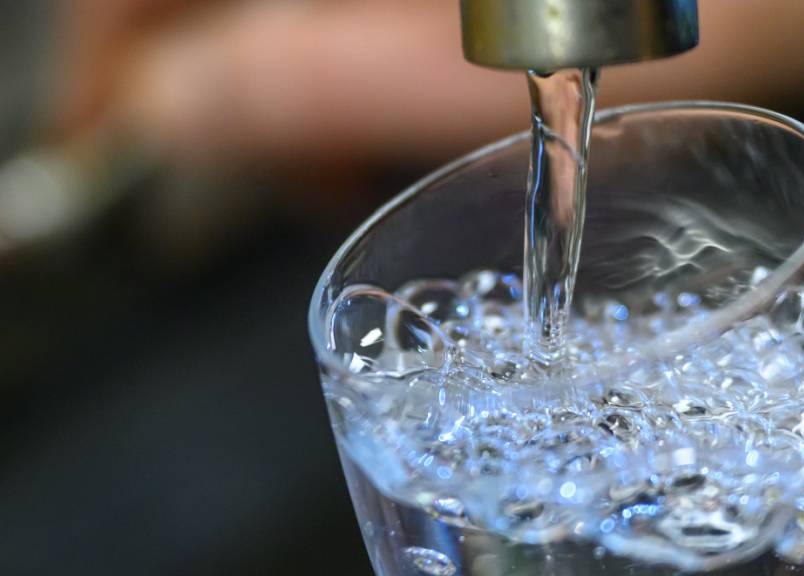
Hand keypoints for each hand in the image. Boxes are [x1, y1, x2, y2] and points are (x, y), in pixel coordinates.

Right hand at [51, 0, 803, 171]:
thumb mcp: (505, 72)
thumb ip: (324, 86)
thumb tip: (176, 112)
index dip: (109, 47)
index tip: (111, 132)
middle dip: (224, 78)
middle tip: (283, 171)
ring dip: (299, 73)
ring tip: (366, 147)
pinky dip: (358, 47)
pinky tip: (407, 96)